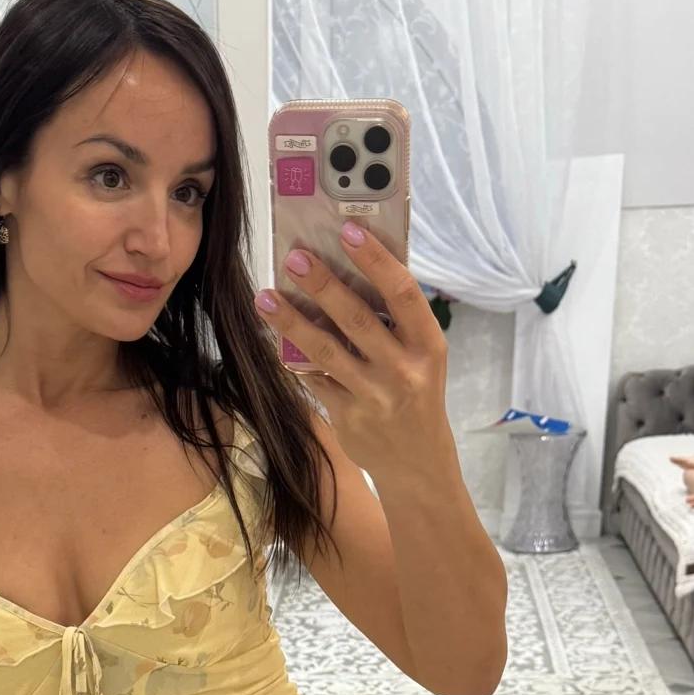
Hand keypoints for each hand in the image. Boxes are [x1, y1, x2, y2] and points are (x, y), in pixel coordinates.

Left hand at [254, 224, 451, 479]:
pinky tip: (276, 337)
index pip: (402, 293)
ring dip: (292, 321)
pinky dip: (295, 358)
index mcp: (428, 344)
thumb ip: (393, 322)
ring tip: (265, 297)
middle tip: (294, 256)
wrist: (417, 464)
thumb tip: (347, 272)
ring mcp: (374, 396)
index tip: (347, 230)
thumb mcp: (421, 357)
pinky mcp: (347, 417)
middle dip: (322, 285)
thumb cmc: (416, 395)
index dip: (375, 260)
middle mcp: (403, 369)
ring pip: (326, 351)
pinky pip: (314, 380)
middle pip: (357, 318)